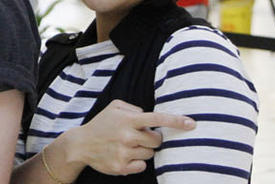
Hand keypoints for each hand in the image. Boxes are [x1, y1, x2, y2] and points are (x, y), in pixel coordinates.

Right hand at [56, 99, 193, 176]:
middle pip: (157, 141)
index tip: (192, 123)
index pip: (157, 119)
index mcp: (128, 120)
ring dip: (143, 150)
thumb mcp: (115, 107)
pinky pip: (143, 166)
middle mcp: (128, 136)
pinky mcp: (123, 167)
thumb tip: (149, 116)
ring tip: (127, 145)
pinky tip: (125, 156)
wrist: (82, 144)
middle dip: (152, 138)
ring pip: (150, 154)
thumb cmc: (102, 123)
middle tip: (139, 136)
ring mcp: (125, 153)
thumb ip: (134, 109)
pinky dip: (138, 161)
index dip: (176, 121)